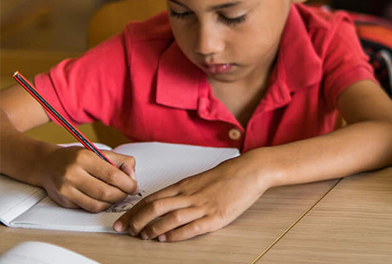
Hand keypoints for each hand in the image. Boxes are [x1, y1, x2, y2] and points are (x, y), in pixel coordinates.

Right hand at [38, 148, 136, 212]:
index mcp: (84, 158)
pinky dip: (100, 206)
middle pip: (105, 192)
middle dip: (121, 195)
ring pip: (97, 204)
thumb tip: (132, 178)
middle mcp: (72, 174)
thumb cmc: (78, 158)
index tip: (134, 187)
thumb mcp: (99, 152)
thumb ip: (120, 161)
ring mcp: (66, 190)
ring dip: (112, 203)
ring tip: (117, 196)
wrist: (47, 164)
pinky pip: (87, 208)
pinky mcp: (63, 202)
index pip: (112, 175)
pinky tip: (103, 199)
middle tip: (127, 193)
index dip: (127, 184)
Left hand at [113, 154, 266, 241]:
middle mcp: (190, 195)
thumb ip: (184, 191)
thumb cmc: (229, 174)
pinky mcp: (216, 216)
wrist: (252, 170)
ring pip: (170, 217)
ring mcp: (203, 205)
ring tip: (143, 236)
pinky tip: (166, 239)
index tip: (122, 221)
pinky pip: (191, 227)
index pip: (153, 198)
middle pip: (156, 207)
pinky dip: (176, 235)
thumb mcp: (201, 179)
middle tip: (126, 230)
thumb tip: (166, 203)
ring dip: (153, 228)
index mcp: (185, 185)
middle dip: (137, 220)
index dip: (134, 211)